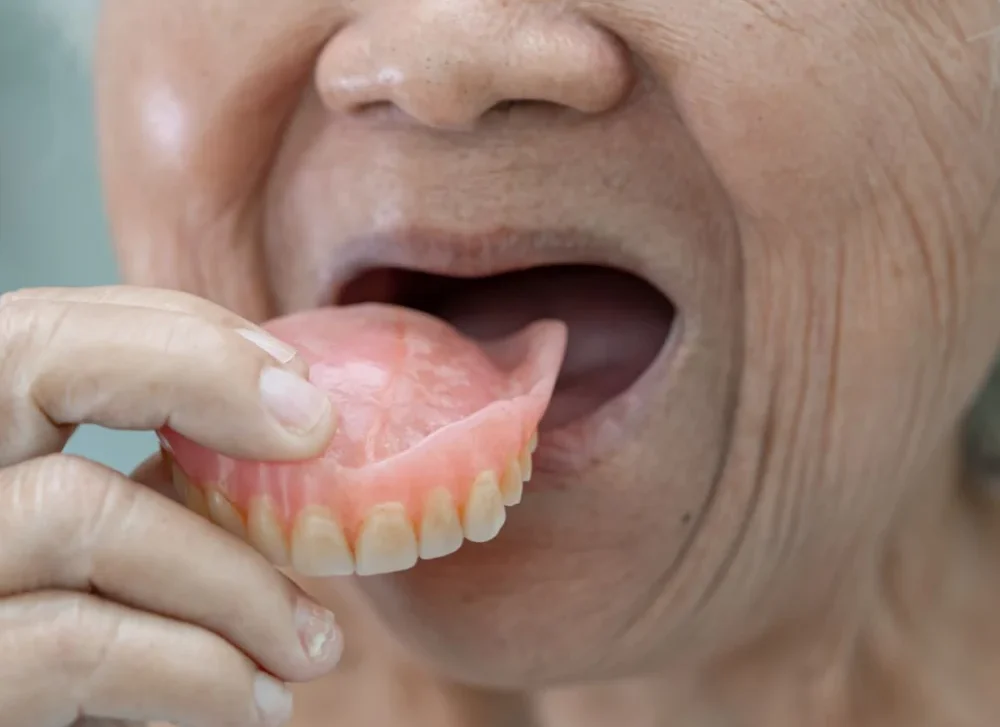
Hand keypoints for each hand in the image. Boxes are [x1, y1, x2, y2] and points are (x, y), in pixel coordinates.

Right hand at [0, 286, 341, 726]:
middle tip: (314, 430)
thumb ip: (141, 498)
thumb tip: (261, 434)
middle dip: (198, 376)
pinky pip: (81, 647)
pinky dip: (201, 673)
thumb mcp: (93, 570)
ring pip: (80, 507)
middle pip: (28, 358)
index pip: (35, 334)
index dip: (170, 333)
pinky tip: (254, 700)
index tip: (293, 388)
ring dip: (234, 581)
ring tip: (310, 643)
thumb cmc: (68, 670)